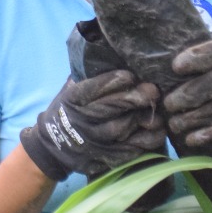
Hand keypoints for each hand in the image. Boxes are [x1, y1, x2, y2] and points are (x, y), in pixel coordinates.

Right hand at [20, 70, 163, 181]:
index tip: (130, 76)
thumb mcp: (71, 88)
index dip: (113, 82)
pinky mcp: (101, 159)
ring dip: (142, 121)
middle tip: (152, 91)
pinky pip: (127, 152)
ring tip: (159, 113)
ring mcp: (90, 142)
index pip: (92, 89)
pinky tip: (157, 132)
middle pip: (108, 110)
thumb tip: (113, 53)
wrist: (52, 145)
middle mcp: (80, 121)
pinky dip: (145, 142)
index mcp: (72, 99)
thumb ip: (89, 75)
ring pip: (120, 131)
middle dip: (133, 99)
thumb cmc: (68, 109)